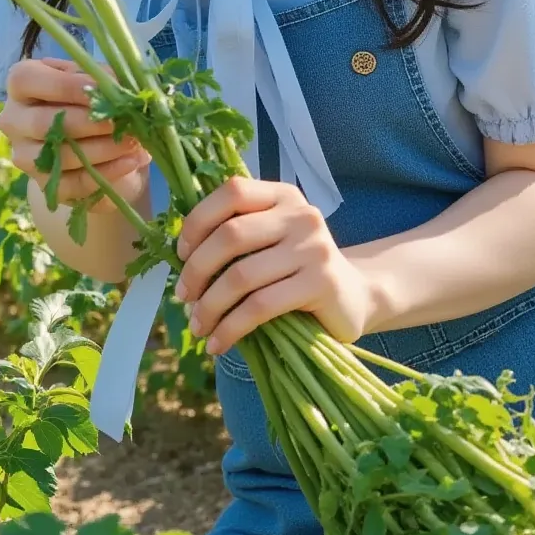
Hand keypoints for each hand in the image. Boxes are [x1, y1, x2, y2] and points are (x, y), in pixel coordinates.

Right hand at [0, 57, 151, 214]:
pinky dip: (107, 172)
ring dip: (103, 149)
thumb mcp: (96, 80)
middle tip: (124, 120)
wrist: (94, 139)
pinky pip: (73, 184)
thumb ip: (103, 79)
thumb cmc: (92, 98)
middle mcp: (13, 120)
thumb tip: (119, 89)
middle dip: (89, 122)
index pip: (27, 80)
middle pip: (42, 123)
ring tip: (135, 141)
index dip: (67, 86)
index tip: (105, 89)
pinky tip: (132, 160)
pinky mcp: (43, 185)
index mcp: (21, 83)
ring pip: (58, 156)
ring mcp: (24, 155)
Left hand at [173, 176, 374, 354]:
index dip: (198, 221)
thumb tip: (180, 257)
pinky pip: (260, 306)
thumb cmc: (297, 270)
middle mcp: (301, 215)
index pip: (232, 192)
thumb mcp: (271, 242)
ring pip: (242, 275)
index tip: (181, 255)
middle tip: (183, 298)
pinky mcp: (320, 284)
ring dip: (210, 306)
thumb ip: (238, 237)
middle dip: (197, 270)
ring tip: (198, 326)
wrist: (354, 297)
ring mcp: (313, 248)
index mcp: (283, 196)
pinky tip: (218, 343)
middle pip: (231, 235)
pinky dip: (231, 328)